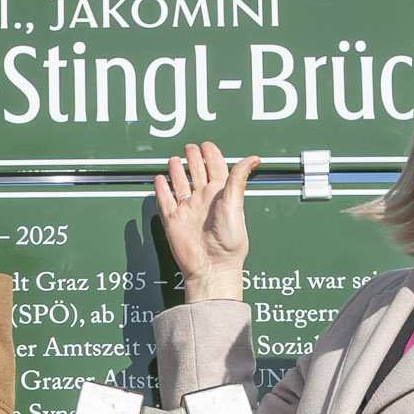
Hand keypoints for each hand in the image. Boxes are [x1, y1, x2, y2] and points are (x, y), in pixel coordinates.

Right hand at [154, 143, 260, 302]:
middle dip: (193, 159)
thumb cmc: (228, 243)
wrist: (211, 267)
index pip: (216, 169)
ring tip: (174, 160)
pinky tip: (160, 179)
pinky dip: (162, 190)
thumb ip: (238, 180)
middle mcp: (204, 201)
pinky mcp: (173, 221)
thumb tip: (253, 159)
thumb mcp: (235, 205)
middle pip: (197, 173)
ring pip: (180, 185)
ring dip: (177, 171)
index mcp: (220, 196)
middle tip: (190, 148)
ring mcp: (188, 211)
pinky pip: (165, 202)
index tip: (207, 145)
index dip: (211, 155)